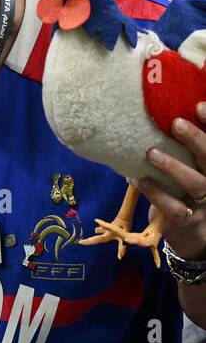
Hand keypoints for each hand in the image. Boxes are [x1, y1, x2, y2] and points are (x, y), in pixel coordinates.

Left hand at [140, 103, 205, 259]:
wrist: (191, 236)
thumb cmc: (185, 193)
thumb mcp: (189, 170)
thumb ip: (182, 151)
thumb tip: (157, 118)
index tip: (198, 106)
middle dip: (197, 140)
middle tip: (176, 123)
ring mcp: (205, 204)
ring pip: (196, 183)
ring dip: (173, 166)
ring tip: (152, 153)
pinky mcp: (188, 221)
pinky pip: (174, 208)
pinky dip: (157, 193)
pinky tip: (142, 181)